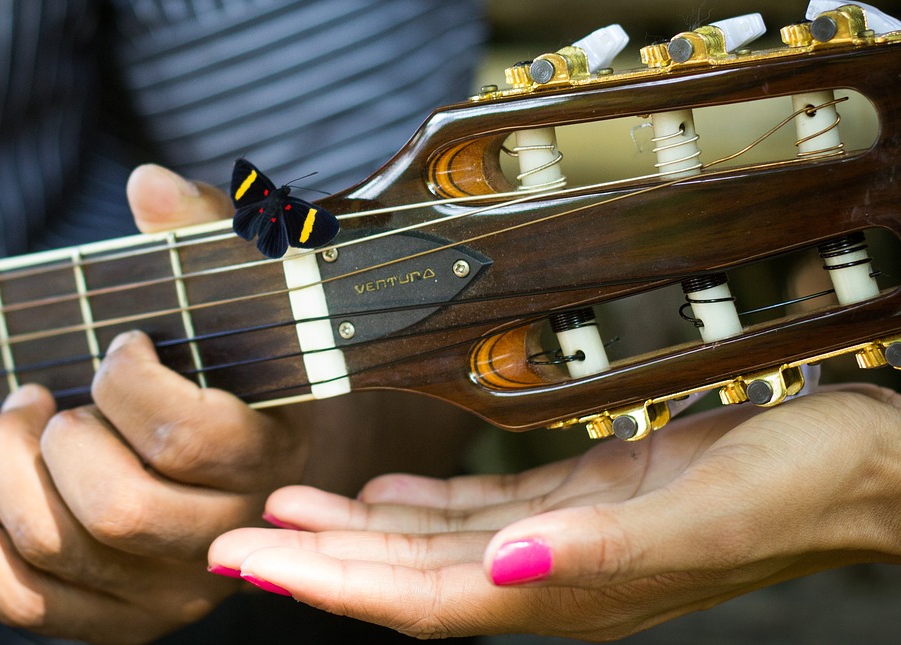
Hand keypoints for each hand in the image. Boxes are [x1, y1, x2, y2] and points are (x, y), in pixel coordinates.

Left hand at [0, 164, 310, 643]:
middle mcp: (225, 537)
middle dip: (55, 436)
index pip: (185, 438)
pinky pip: (24, 604)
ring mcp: (170, 590)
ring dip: (3, 474)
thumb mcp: (238, 288)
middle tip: (42, 392)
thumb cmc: (241, 364)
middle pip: (117, 509)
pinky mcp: (119, 620)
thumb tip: (146, 183)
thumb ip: (203, 232)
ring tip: (7, 424)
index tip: (119, 344)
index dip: (127, 380)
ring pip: (61, 553)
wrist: (271, 455)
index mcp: (265, 455)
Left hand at [208, 384, 900, 640]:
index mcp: (564, 587)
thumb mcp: (701, 510)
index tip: (243, 560)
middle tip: (228, 537)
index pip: (414, 600)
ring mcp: (561, 543)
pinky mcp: (578, 505)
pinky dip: (417, 510)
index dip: (325, 584)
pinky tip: (379, 495)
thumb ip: (602, 549)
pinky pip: (474, 516)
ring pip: (428, 549)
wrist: (853, 467)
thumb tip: (507, 569)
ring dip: (351, 535)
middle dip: (313, 562)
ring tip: (280, 508)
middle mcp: (549, 576)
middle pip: (403, 580)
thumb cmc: (791, 483)